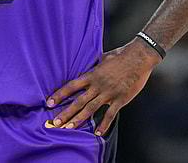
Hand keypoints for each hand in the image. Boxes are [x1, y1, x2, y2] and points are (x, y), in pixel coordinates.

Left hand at [46, 38, 160, 135]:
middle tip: (55, 122)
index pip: (72, 86)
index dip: (60, 94)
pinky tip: (97, 133)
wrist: (139, 57)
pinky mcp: (120, 99)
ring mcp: (109, 93)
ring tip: (69, 128)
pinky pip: (110, 115)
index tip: (49, 102)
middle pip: (78, 101)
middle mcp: (98, 85)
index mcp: (93, 75)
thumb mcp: (103, 58)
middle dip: (66, 112)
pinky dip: (104, 125)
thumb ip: (95, 65)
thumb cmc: (121, 55)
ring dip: (79, 119)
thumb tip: (89, 65)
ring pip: (90, 109)